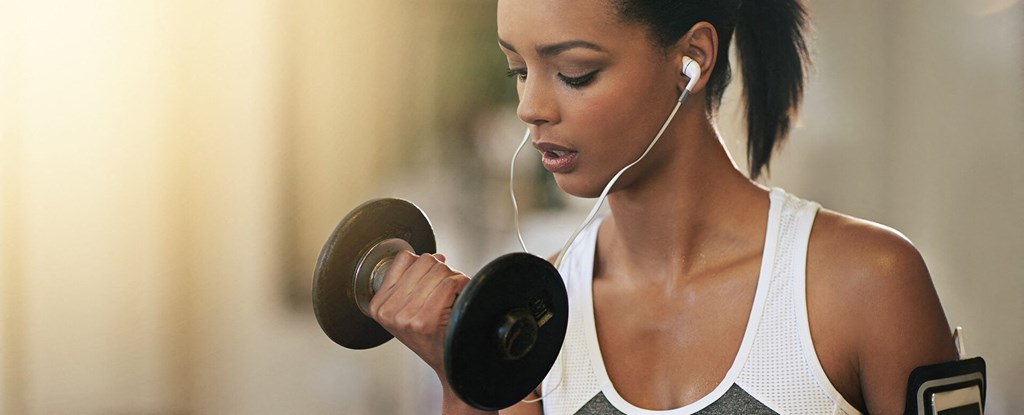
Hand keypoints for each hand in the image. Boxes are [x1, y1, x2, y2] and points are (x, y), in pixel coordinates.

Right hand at [368, 250, 469, 377]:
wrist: (447, 362)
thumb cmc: (431, 336)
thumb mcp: (408, 309)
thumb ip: (412, 280)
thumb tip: (434, 257)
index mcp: (378, 305)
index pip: (403, 259)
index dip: (424, 264)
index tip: (431, 278)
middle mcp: (388, 311)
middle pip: (423, 261)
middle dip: (440, 270)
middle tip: (446, 286)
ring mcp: (405, 317)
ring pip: (438, 270)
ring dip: (452, 277)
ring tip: (453, 293)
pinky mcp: (425, 320)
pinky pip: (448, 283)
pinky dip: (460, 283)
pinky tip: (460, 294)